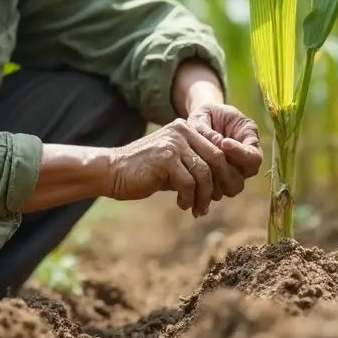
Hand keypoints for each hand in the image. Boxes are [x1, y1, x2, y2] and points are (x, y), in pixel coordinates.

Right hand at [107, 119, 241, 216]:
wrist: (113, 172)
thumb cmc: (145, 171)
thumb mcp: (174, 164)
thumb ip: (195, 166)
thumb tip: (224, 183)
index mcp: (186, 128)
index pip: (217, 150)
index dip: (223, 174)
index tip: (218, 193)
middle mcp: (182, 131)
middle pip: (216, 160)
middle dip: (217, 185)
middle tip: (211, 203)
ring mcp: (174, 143)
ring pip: (204, 173)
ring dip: (204, 196)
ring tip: (198, 209)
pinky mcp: (166, 159)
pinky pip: (189, 183)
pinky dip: (189, 198)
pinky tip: (183, 205)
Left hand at [187, 103, 263, 182]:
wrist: (198, 123)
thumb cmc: (205, 115)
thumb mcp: (204, 114)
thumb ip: (206, 128)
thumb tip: (215, 143)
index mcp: (249, 138)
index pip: (253, 156)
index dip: (240, 153)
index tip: (223, 142)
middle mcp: (244, 160)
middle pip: (244, 177)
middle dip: (226, 170)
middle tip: (209, 157)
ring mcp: (233, 173)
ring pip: (231, 188)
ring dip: (215, 180)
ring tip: (200, 166)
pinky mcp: (219, 182)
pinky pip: (216, 192)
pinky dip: (205, 187)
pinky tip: (193, 176)